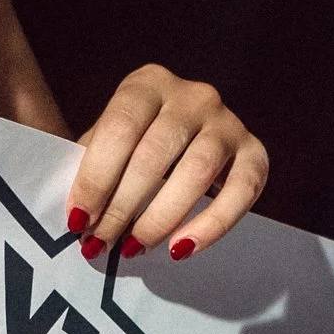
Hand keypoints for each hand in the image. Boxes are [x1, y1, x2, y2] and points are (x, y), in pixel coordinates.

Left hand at [67, 66, 268, 263]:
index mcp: (148, 84)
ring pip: (197, 171)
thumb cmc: (135, 150)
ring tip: (135, 247)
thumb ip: (91, 171)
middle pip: (155, 153)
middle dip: (123, 206)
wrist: (184, 145)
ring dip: (160, 218)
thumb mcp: (108, 146)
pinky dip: (210, 227)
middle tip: (102, 241)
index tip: (78, 220)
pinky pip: (241, 193)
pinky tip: (179, 249)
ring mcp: (227, 122)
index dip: (96, 177)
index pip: (120, 127)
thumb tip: (79, 221)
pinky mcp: (255, 153)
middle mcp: (193, 95)